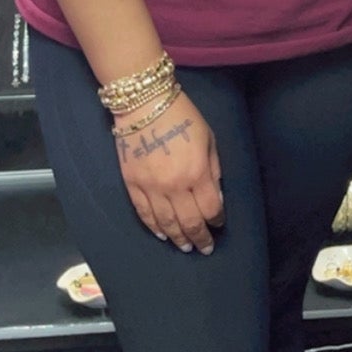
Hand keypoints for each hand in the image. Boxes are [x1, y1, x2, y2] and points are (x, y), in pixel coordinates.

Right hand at [114, 92, 223, 254]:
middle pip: (189, 222)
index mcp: (197, 172)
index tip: (219, 224)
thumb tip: (215, 196)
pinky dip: (154, 227)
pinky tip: (162, 235)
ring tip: (185, 247)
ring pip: (166, 223)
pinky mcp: (132, 184)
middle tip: (205, 247)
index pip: (210, 208)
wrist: (145, 104)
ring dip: (178, 238)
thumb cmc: (183, 116)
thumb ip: (213, 169)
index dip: (216, 220)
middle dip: (200, 238)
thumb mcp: (209, 138)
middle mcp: (175, 185)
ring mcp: (151, 187)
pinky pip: (144, 214)